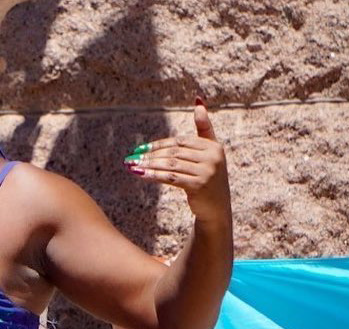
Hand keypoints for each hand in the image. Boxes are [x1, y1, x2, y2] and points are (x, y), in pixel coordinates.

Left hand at [124, 98, 230, 223]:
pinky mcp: (199, 185)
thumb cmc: (209, 177)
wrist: (217, 208)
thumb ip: (204, 127)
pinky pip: (171, 177)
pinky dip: (154, 175)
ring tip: (132, 166)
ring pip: (170, 165)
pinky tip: (140, 174)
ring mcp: (207, 172)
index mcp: (214, 146)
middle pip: (174, 153)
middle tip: (131, 158)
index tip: (140, 149)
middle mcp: (213, 157)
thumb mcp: (209, 152)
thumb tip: (198, 99)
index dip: (159, 145)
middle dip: (150, 155)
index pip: (180, 142)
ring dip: (148, 165)